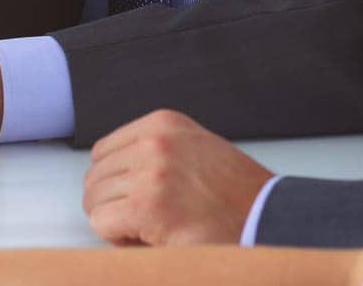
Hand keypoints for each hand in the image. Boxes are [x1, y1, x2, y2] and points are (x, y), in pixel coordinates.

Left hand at [82, 110, 273, 246]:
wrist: (267, 218)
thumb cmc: (234, 192)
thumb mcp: (193, 146)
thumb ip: (155, 147)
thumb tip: (112, 170)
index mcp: (163, 123)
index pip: (103, 151)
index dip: (114, 181)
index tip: (134, 196)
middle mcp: (154, 142)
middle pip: (95, 177)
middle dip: (112, 203)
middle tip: (142, 219)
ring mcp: (151, 173)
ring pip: (95, 201)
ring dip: (116, 221)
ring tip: (151, 228)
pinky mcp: (148, 207)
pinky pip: (103, 223)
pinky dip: (118, 238)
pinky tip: (148, 239)